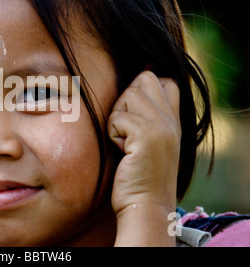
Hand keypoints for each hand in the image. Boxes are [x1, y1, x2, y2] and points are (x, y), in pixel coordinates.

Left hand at [107, 71, 180, 245]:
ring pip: (128, 96)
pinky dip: (113, 133)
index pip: (164, 80)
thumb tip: (131, 87)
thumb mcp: (149, 141)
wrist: (144, 207)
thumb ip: (146, 115)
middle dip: (126, 100)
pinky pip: (118, 117)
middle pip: (143, 80)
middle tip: (127, 130)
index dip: (143, 88)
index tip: (133, 115)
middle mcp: (172, 120)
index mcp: (174, 120)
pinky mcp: (148, 135)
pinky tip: (123, 152)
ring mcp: (162, 126)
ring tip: (125, 143)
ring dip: (117, 118)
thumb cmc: (138, 176)